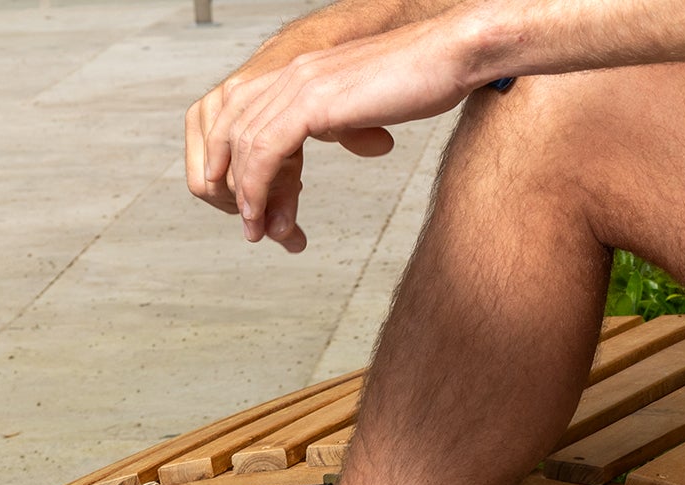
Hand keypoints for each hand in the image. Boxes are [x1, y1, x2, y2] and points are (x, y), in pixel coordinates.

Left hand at [200, 18, 478, 248]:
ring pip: (244, 145)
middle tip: (250, 224)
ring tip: (256, 229)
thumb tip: (354, 136)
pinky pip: (266, 151)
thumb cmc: (423, 79)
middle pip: (232, 131)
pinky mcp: (313, 102)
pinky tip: (263, 214)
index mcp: (300, 73)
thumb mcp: (371, 104)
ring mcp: (299, 84)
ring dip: (246, 196)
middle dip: (235, 184)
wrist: (451, 55)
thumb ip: (350, 118)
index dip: (238, 162)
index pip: (244, 117)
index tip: (252, 199)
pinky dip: (257, 188)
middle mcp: (292, 73)